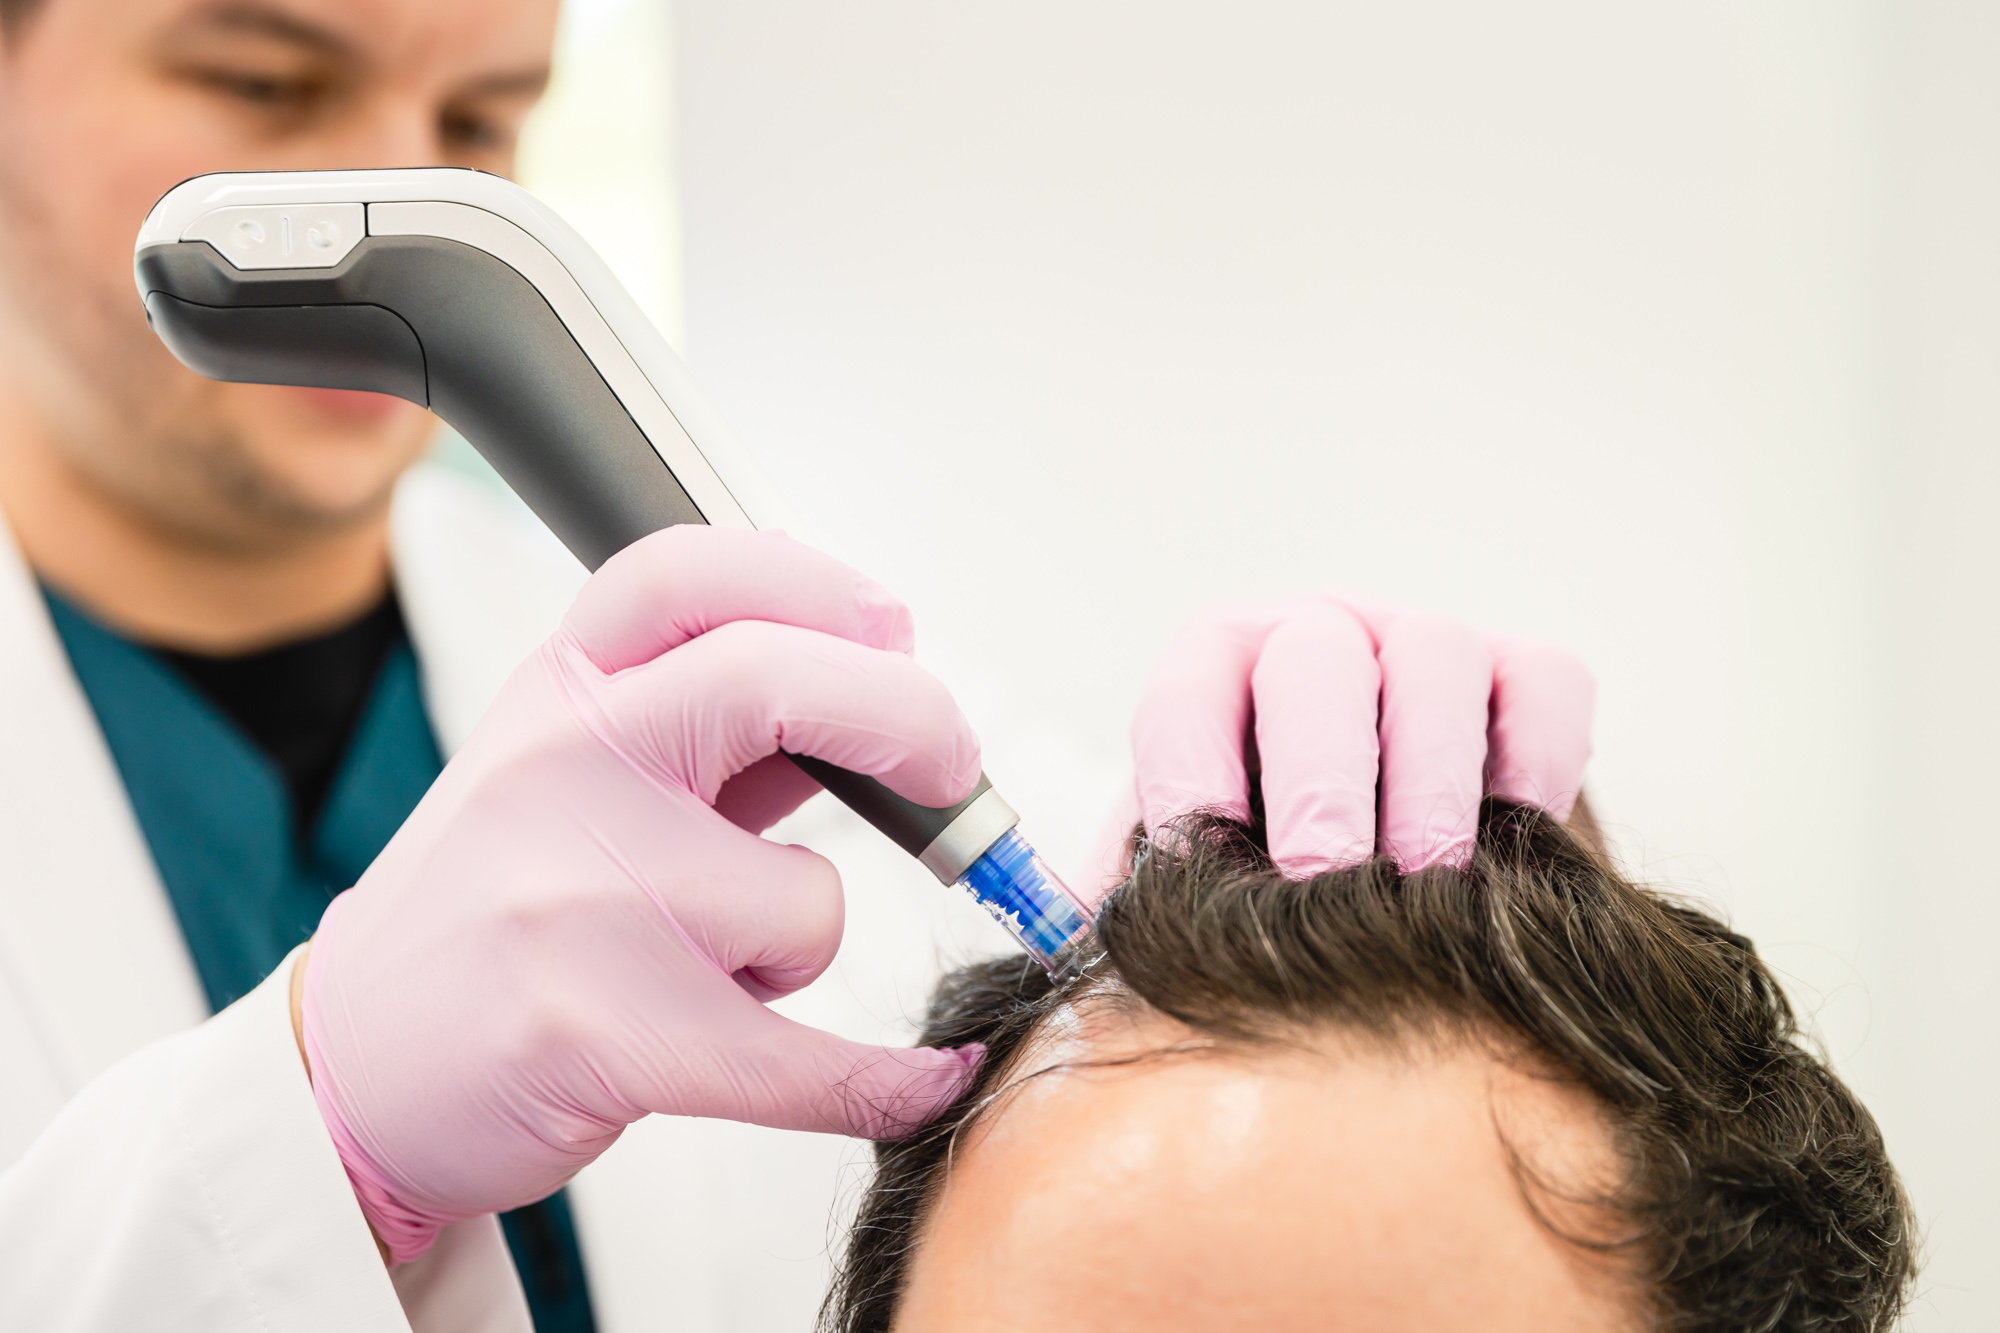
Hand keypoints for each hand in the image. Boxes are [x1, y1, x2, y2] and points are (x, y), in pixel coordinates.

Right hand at [300, 528, 983, 1263]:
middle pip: (773, 680)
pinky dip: (892, 1080)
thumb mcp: (566, 773)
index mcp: (556, 695)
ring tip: (717, 970)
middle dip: (908, 717)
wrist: (355, 1066)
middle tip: (951, 767)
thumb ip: (705, 726)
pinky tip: (928, 1078)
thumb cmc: (489, 909)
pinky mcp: (609, 1035)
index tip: (890, 627)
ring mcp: (581, 902)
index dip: (812, 582)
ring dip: (802, 946)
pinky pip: (809, 1061)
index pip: (685, 578)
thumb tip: (877, 684)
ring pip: (807, 902)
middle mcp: (561, 771)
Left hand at [1091, 597, 1593, 889]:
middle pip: (1315, 660)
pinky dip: (1534, 756)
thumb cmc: (1263, 888)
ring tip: (1429, 885)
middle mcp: (1316, 636)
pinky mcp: (1524, 672)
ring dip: (1430, 778)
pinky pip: (1543, 684)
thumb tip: (1077, 966)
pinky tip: (1518, 837)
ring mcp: (1423, 643)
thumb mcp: (1184, 885)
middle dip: (1319, 778)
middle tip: (1327, 883)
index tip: (1203, 869)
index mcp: (1214, 673)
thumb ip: (1129, 908)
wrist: (1390, 879)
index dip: (1191, 773)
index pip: (1188, 694)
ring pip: (1434, 658)